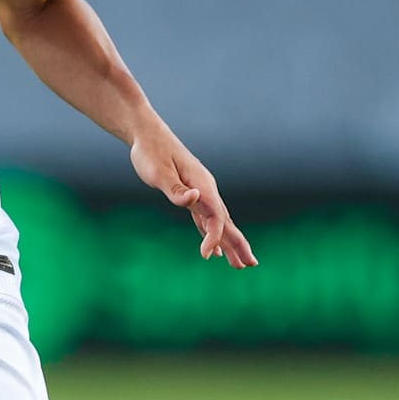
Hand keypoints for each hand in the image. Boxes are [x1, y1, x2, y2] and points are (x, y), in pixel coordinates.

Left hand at [130, 131, 256, 268]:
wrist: (148, 134)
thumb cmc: (151, 151)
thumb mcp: (158, 172)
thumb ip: (175, 189)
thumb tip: (193, 198)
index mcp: (202, 185)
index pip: (215, 217)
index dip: (214, 237)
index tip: (206, 256)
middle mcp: (205, 189)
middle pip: (225, 221)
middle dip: (238, 244)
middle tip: (250, 265)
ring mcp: (200, 191)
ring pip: (219, 222)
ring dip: (230, 243)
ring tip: (240, 264)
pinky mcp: (192, 193)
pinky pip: (206, 219)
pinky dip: (213, 235)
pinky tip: (217, 249)